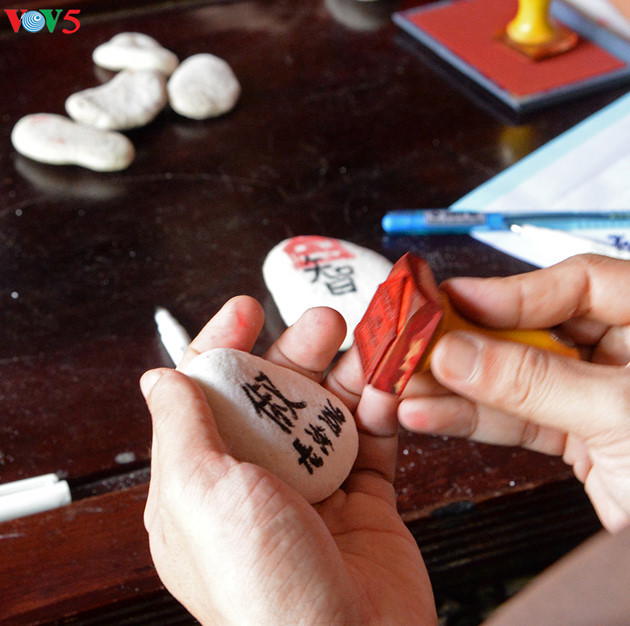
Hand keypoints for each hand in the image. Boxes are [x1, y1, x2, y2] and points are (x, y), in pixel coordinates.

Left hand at [141, 296, 435, 624]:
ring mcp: (314, 491)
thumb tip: (161, 378)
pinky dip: (381, 411)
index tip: (248, 310)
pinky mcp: (364, 502)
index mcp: (206, 480)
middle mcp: (257, 481)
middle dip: (298, 351)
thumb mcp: (200, 494)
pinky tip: (387, 390)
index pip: (210, 394)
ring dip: (346, 373)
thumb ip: (181, 428)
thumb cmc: (262, 588)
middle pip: (275, 394)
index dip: (226, 345)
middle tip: (324, 322)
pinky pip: (373, 442)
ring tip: (367, 346)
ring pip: (328, 412)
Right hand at [399, 254, 629, 532]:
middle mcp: (629, 355)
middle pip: (536, 329)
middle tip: (419, 342)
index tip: (455, 299)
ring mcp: (600, 399)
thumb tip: (460, 352)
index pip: (582, 284)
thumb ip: (534, 381)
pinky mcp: (580, 439)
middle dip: (473, 341)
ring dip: (460, 386)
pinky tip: (431, 414)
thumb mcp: (620, 416)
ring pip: (518, 379)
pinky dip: (474, 420)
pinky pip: (519, 420)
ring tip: (409, 384)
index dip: (514, 290)